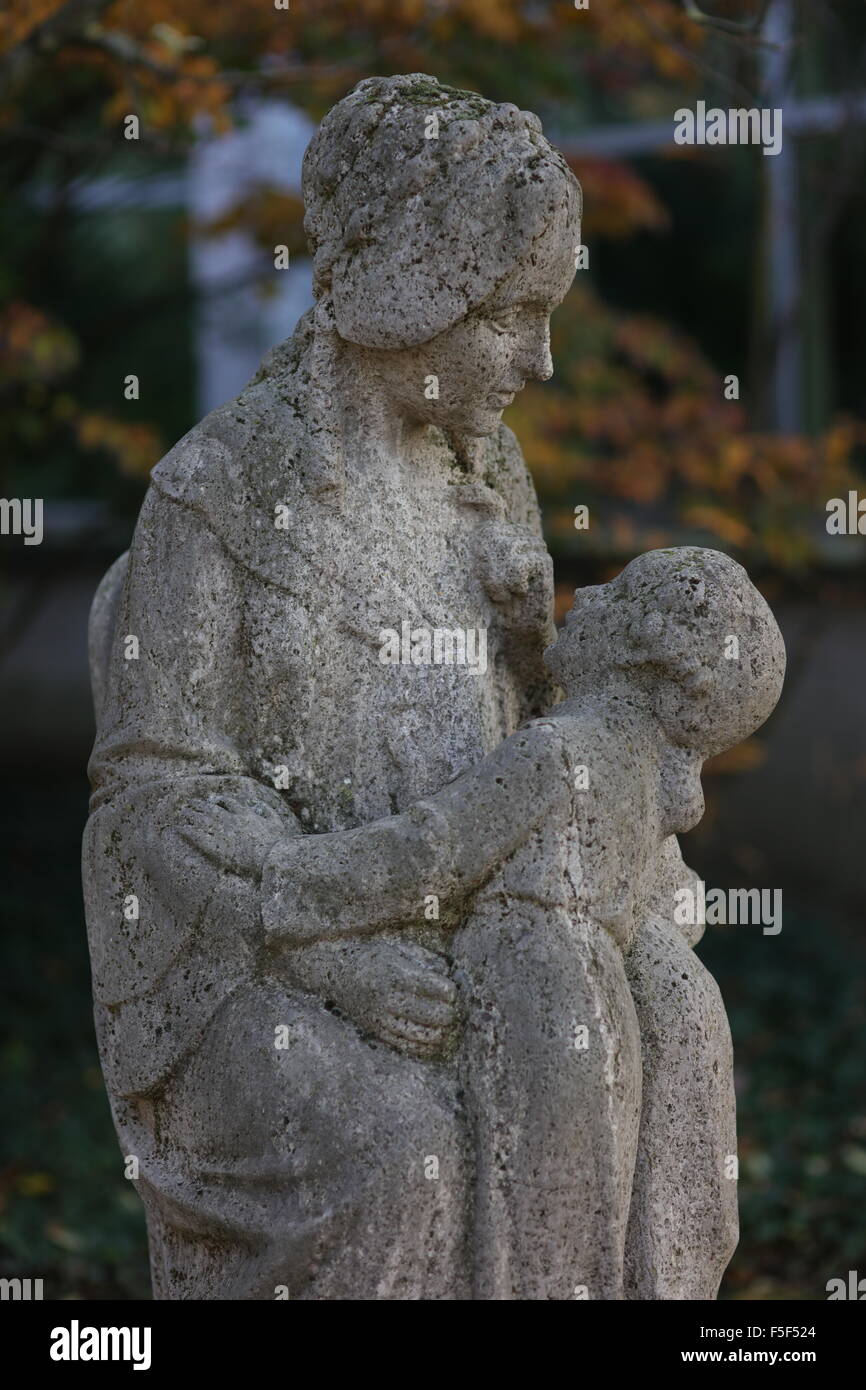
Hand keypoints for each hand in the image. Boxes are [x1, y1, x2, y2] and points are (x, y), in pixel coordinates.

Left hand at [179, 794, 290, 876]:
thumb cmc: (276, 842)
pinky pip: (197, 836)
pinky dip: (188, 830)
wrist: (269, 858)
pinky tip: (180, 828)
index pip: (230, 803)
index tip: (215, 800)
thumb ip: (267, 810)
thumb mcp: (276, 822)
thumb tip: (259, 805)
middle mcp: (231, 820)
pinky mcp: (215, 846)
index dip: (221, 801)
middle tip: (190, 802)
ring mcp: (222, 832)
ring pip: (202, 819)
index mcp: (245, 814)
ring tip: (183, 812)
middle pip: (211, 809)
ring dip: (191, 814)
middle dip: (200, 805)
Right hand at [280, 934, 460, 1060]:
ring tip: (445, 1023)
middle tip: (453, 1007)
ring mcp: (382, 1018)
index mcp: (396, 974)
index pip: (436, 988)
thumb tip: (449, 974)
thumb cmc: (372, 957)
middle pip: (434, 1015)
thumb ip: (425, 959)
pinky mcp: (377, 1032)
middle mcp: (389, 998)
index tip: (452, 989)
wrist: (335, 974)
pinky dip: (427, 1045)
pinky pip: (408, 1046)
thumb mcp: (398, 948)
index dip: (450, 991)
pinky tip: (435, 1037)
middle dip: (450, 1012)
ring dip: (442, 1031)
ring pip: (424, 1035)